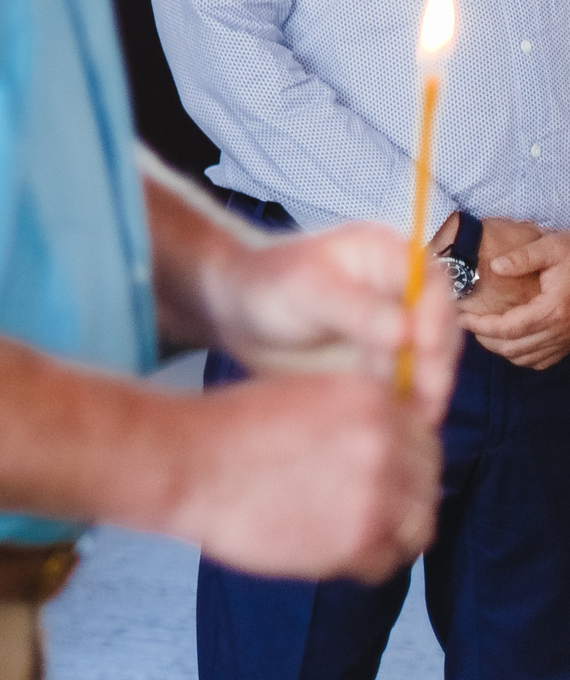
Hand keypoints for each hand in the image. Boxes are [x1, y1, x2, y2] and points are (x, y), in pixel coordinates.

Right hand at [159, 370, 441, 581]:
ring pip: (416, 527)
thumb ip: (354, 417)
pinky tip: (327, 550)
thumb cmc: (226, 430)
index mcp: (371, 398)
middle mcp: (384, 441)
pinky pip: (387, 563)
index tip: (378, 477)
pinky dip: (363, 563)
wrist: (183, 463)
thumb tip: (393, 450)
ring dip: (388, 535)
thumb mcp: (301, 395)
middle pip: (426, 483)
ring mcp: (376, 493)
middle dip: (400, 499)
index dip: (403, 461)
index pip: (422, 439)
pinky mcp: (359, 539)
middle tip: (360, 510)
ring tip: (347, 534)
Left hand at [197, 220, 459, 406]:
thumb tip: (407, 334)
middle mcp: (404, 291)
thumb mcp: (305, 287)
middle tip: (424, 398)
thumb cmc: (268, 284)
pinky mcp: (390, 363)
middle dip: (436, 363)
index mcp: (389, 255)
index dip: (436, 317)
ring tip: (410, 419)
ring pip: (432, 361)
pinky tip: (396, 424)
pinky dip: (408, 404)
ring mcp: (401, 329)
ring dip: (426, 390)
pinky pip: (412, 384)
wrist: (237, 313)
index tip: (425, 348)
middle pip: (442, 327)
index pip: (433, 284)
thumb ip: (354, 308)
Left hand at [468, 222, 569, 368]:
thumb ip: (522, 257)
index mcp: (553, 309)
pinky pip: (541, 361)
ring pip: (525, 359)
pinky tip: (508, 340)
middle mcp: (561, 330)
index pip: (509, 328)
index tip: (461, 317)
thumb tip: (495, 266)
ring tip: (481, 330)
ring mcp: (566, 340)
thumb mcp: (551, 247)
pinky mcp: (568, 343)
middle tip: (466, 322)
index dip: (481, 326)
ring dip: (499, 348)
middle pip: (513, 348)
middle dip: (484, 338)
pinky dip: (520, 356)